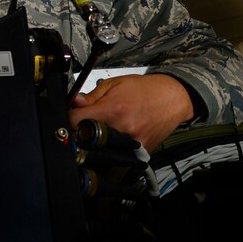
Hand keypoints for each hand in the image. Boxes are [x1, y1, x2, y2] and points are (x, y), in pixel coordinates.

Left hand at [68, 74, 193, 152]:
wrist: (173, 98)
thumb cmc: (146, 89)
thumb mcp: (115, 84)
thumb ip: (92, 96)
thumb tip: (74, 103)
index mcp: (113, 110)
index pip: (76, 122)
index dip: (69, 119)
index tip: (70, 118)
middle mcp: (122, 130)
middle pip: (86, 141)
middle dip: (80, 135)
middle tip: (84, 128)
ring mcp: (132, 145)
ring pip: (101, 154)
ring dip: (96, 147)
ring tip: (100, 135)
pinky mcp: (141, 154)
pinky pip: (119, 158)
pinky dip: (113, 152)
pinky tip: (116, 141)